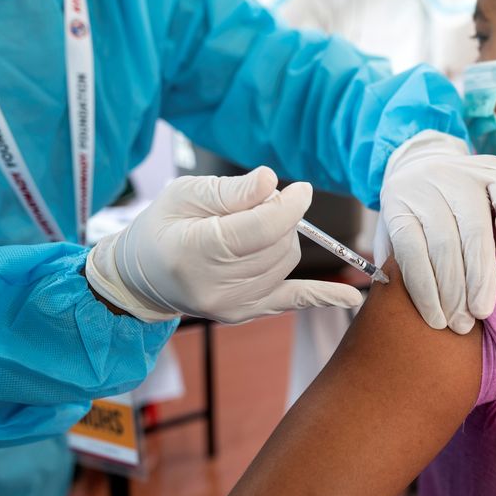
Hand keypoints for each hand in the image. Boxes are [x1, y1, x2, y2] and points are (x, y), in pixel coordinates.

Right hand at [86, 167, 362, 322]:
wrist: (143, 277)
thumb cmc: (161, 227)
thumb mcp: (184, 194)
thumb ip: (230, 191)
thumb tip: (272, 182)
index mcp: (195, 250)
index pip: (262, 228)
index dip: (289, 206)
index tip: (301, 189)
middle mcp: (216, 285)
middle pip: (278, 244)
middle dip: (279, 217)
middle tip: (255, 205)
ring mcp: (233, 305)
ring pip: (286, 261)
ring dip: (282, 238)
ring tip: (250, 228)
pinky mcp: (246, 313)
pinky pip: (294, 301)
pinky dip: (323, 297)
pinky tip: (352, 296)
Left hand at [374, 130, 495, 333]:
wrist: (421, 162)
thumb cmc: (407, 212)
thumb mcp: (387, 233)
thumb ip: (392, 263)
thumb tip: (399, 305)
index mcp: (398, 202)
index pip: (411, 249)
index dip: (424, 290)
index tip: (436, 322)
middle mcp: (427, 184)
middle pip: (444, 244)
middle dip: (455, 291)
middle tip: (462, 324)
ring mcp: (461, 173)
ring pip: (476, 228)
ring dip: (481, 275)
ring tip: (481, 309)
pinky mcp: (491, 168)